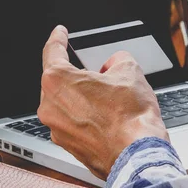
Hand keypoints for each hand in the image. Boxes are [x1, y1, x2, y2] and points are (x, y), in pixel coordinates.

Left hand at [37, 25, 168, 179]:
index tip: (60, 33)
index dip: (58, 38)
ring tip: (109, 100)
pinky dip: (85, 117)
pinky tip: (106, 118)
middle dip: (78, 74)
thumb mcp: (130, 70)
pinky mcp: (68, 146)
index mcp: (57, 81)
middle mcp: (49, 106)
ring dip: (82, 98)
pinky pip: (72, 123)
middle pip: (58, 81)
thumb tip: (112, 66)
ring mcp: (57, 129)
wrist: (138, 154)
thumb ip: (115, 59)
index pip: (52, 51)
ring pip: (65, 104)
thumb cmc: (131, 116)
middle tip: (99, 74)